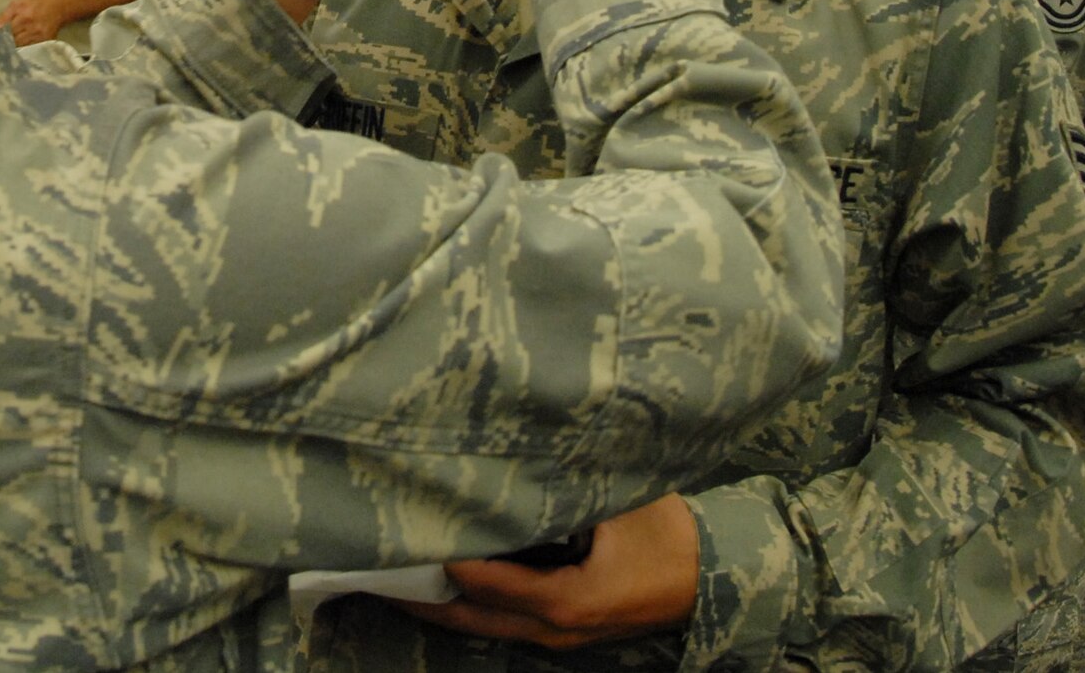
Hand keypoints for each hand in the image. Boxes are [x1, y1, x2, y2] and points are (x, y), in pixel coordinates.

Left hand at [0, 0, 65, 46]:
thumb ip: (5, 15)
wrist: (58, 7)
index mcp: (23, 15)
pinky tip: (20, 48)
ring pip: (21, 46)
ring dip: (14, 46)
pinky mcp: (46, 41)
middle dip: (5, 42)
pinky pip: (31, 48)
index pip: (6, 30)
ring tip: (8, 47)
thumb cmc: (35, 4)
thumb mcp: (18, 3)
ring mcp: (39, 35)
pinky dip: (25, 48)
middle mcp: (31, 26)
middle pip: (13, 40)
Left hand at [389, 495, 698, 649]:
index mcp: (565, 599)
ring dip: (439, 601)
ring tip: (393, 572)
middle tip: (372, 565)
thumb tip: (522, 450)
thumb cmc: (667, 536)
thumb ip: (571, 484)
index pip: (484, 579)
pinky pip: (501, 620)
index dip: (444, 552)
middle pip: (467, 616)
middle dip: (420, 593)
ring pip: (480, 624)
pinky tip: (443, 578)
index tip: (407, 523)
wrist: (712, 577)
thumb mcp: (621, 502)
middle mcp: (553, 627)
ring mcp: (557, 636)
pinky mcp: (562, 630)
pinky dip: (467, 602)